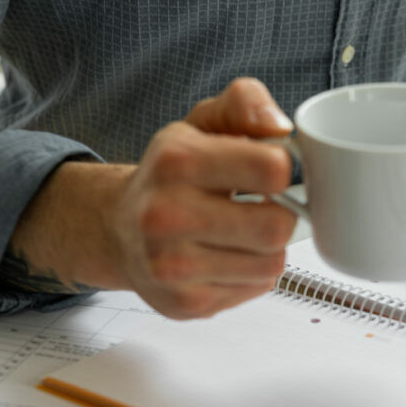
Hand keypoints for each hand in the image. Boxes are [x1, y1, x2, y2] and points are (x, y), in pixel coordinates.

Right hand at [111, 78, 296, 317]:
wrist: (119, 229)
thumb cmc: (172, 175)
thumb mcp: (202, 123)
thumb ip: (244, 103)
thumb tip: (280, 127)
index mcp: (176, 161)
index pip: (271, 169)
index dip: (286, 169)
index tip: (275, 170)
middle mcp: (166, 215)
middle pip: (276, 227)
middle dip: (281, 214)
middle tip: (264, 206)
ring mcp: (172, 266)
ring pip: (271, 264)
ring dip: (268, 248)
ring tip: (241, 232)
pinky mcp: (185, 303)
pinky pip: (255, 288)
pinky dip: (251, 273)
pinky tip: (226, 256)